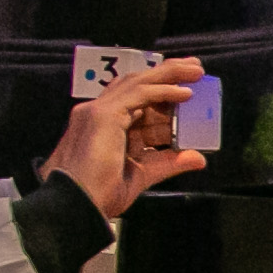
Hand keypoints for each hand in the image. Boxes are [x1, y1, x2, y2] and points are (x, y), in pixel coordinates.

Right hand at [50, 60, 209, 218]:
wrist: (75, 204)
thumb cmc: (98, 194)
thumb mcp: (142, 175)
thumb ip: (168, 163)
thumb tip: (197, 158)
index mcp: (104, 127)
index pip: (137, 103)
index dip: (164, 97)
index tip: (189, 94)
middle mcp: (99, 114)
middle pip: (136, 84)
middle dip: (167, 74)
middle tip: (194, 68)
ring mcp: (98, 112)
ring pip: (137, 82)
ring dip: (169, 74)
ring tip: (195, 70)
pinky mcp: (103, 115)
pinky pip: (138, 94)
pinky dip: (163, 90)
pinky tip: (184, 92)